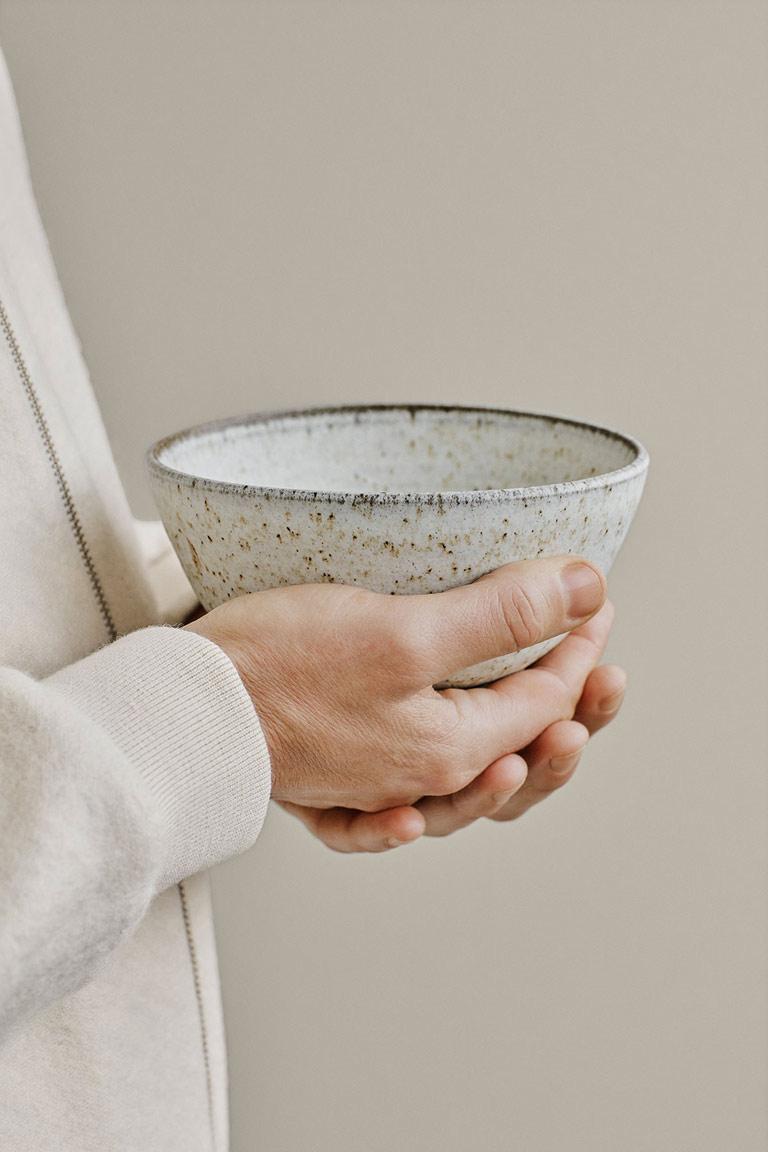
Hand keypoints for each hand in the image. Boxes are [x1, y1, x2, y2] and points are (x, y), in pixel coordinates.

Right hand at [187, 555, 605, 813]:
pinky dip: (415, 820)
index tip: (593, 598)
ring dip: (520, 757)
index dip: (578, 644)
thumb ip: (498, 615)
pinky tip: (422, 820)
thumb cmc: (283, 667)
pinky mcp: (329, 777)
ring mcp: (373, 784)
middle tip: (601, 663)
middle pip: (518, 752)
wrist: (184, 709)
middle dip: (571, 707)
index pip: (542, 698)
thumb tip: (583, 590)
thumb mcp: (403, 631)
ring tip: (561, 728)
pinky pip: (385, 818)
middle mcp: (418, 779)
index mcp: (448, 749)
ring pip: (467, 782)